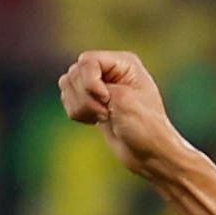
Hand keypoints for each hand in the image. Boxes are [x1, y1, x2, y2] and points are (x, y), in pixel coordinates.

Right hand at [57, 50, 184, 177]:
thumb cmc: (144, 127)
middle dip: (85, 97)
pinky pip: (67, 100)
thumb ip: (96, 84)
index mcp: (125, 63)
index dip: (90, 81)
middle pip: (75, 73)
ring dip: (81, 106)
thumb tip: (69, 77)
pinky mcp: (90, 100)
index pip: (88, 60)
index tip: (105, 99)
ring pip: (67, 85)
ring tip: (104, 117)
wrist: (148, 153)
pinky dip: (77, 113)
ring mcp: (99, 84)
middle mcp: (111, 69)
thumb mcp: (123, 101)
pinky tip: (97, 121)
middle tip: (107, 112)